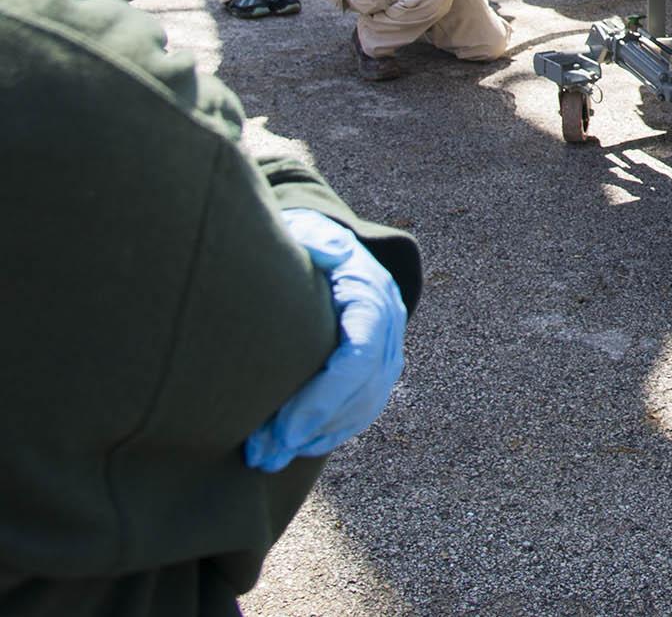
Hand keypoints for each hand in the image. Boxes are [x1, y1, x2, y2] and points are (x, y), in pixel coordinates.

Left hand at [243, 208, 407, 473]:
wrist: (329, 251)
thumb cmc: (305, 246)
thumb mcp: (309, 234)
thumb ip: (315, 242)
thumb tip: (329, 250)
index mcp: (371, 293)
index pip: (360, 356)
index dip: (324, 397)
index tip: (280, 430)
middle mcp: (388, 325)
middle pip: (361, 389)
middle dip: (312, 426)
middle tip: (260, 452)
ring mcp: (387, 349)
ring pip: (363, 406)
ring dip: (316, 436)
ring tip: (265, 457)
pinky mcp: (375, 370)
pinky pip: (361, 411)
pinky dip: (328, 434)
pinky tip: (292, 448)